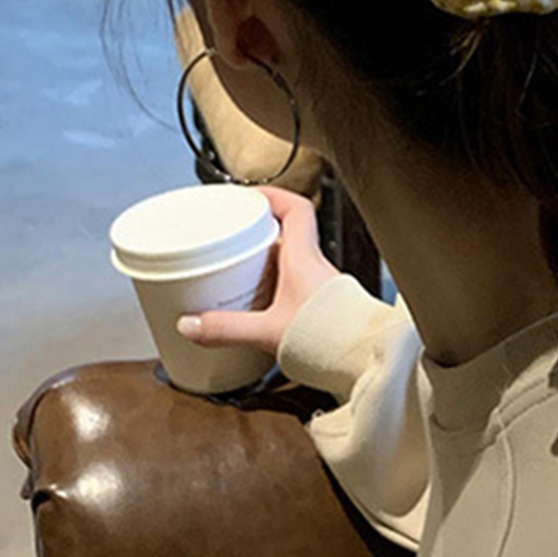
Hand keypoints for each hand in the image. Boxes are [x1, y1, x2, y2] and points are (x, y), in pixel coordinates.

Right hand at [176, 186, 340, 357]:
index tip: (248, 198)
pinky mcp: (322, 307)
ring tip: (238, 274)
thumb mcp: (268, 331)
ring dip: (266, 263)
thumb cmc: (332, 339)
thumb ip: (227, 329)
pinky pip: (295, 287)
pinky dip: (275, 289)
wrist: (366, 361)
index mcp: (304, 258)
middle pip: (286, 234)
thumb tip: (191, 325)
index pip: (295, 208)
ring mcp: (320, 287)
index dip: (272, 196)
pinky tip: (258, 308)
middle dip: (257, 234)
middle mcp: (315, 267)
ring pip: (290, 261)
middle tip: (233, 241)